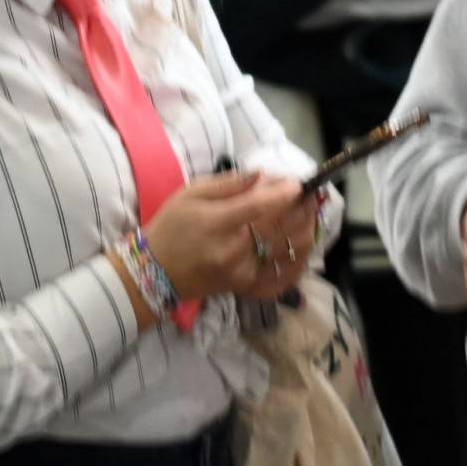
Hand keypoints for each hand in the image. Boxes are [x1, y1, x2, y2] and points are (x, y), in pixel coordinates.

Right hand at [142, 172, 315, 303]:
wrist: (155, 272)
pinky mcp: (247, 289)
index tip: (300, 184)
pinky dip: (300, 263)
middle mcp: (234, 251)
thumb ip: (230, 183)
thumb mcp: (192, 194)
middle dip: (302, 208)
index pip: (259, 208)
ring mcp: (243, 274)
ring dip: (307, 231)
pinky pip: (283, 280)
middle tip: (311, 193)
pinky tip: (304, 247)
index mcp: (218, 224)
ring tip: (311, 214)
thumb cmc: (172, 227)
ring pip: (289, 253)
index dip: (284, 195)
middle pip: (280, 228)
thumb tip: (263, 176)